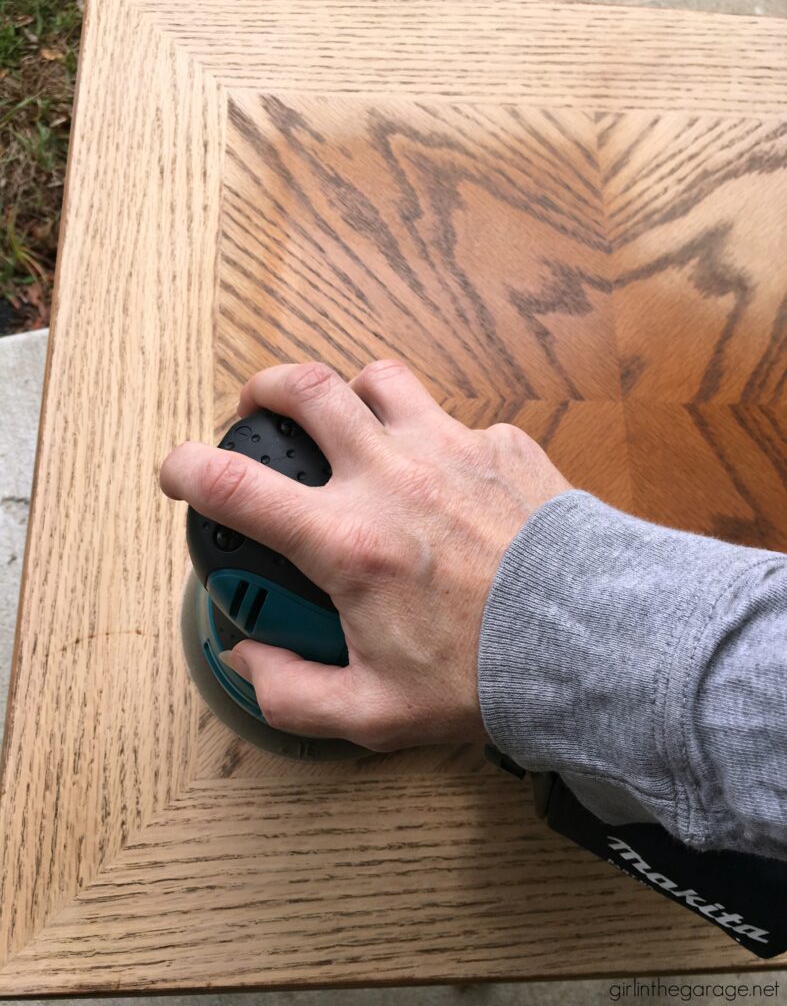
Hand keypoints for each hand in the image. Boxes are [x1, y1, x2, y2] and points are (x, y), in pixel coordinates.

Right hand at [159, 360, 571, 750]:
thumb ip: (291, 691)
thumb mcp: (375, 712)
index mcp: (350, 541)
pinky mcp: (503, 443)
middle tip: (258, 408)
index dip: (188, 468)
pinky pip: (451, 419)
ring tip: (349, 423)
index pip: (237, 485)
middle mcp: (394, 477)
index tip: (177, 470)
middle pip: (307, 388)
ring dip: (350, 394)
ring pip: (379, 380)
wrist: (596, 643)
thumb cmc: (490, 677)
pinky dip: (431, 437)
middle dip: (265, 387)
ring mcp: (451, 449)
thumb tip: (249, 657)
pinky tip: (444, 478)